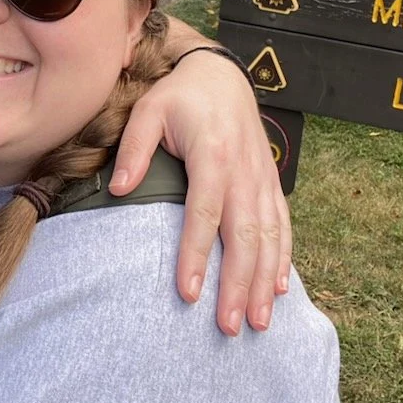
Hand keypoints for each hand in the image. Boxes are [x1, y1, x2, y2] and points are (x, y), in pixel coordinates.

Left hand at [112, 47, 291, 335]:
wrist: (221, 75)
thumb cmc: (179, 97)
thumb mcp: (149, 110)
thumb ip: (134, 148)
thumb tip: (119, 189)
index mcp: (213, 153)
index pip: (204, 212)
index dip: (196, 254)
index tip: (188, 294)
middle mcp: (243, 170)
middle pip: (244, 235)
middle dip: (239, 284)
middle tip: (228, 327)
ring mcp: (262, 178)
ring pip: (269, 237)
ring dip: (264, 281)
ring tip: (257, 322)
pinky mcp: (270, 183)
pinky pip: (282, 225)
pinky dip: (283, 258)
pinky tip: (278, 289)